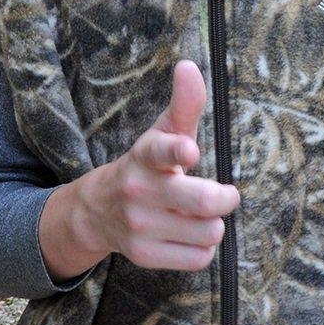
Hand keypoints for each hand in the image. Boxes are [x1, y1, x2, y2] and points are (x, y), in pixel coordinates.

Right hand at [40, 60, 239, 277]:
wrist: (98, 211)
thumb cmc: (148, 166)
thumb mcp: (163, 133)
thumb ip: (184, 104)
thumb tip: (189, 66)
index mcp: (146, 155)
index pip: (161, 150)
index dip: (178, 150)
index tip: (190, 151)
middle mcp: (139, 191)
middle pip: (204, 202)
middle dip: (225, 198)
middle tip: (225, 194)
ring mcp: (139, 226)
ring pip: (209, 232)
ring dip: (213, 225)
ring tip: (199, 215)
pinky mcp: (145, 255)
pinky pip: (199, 258)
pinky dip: (203, 248)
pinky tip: (189, 234)